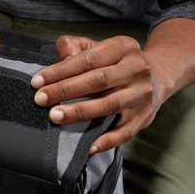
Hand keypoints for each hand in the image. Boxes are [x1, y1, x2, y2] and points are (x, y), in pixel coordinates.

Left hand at [31, 35, 172, 153]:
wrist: (157, 77)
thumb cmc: (116, 63)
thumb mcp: (99, 47)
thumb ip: (77, 48)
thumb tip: (61, 55)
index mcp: (123, 47)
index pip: (87, 59)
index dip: (60, 71)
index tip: (37, 82)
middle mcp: (136, 69)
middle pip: (98, 80)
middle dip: (65, 90)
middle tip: (40, 99)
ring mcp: (142, 94)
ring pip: (109, 104)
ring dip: (80, 112)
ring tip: (55, 116)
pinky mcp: (144, 116)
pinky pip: (125, 131)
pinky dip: (107, 140)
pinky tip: (88, 146)